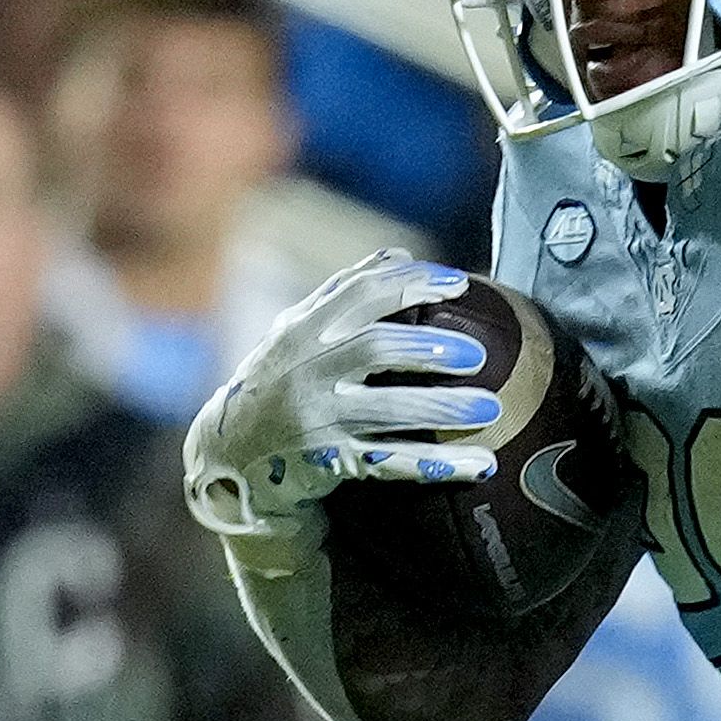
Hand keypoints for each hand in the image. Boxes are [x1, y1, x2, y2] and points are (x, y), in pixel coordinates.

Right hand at [179, 253, 501, 538]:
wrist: (230, 450)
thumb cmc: (281, 378)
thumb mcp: (298, 333)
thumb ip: (344, 296)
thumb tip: (399, 256)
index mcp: (304, 329)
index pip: (360, 293)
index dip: (412, 283)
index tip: (460, 283)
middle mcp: (307, 369)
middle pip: (375, 348)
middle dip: (430, 350)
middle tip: (478, 354)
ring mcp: (317, 417)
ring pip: (388, 410)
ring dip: (444, 408)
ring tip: (490, 408)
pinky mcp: (329, 461)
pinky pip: (392, 464)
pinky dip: (439, 465)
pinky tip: (482, 464)